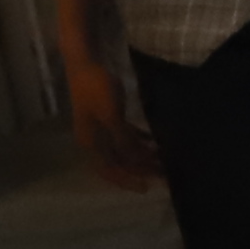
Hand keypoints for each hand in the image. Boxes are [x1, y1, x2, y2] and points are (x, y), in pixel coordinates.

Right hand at [62, 56, 162, 191]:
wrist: (85, 61)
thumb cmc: (97, 88)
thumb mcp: (112, 116)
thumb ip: (124, 140)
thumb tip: (138, 161)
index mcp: (90, 142)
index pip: (109, 169)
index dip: (127, 180)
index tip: (147, 188)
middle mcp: (94, 139)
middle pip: (118, 162)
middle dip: (140, 170)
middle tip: (164, 174)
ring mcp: (100, 128)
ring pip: (123, 150)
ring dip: (141, 156)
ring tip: (163, 160)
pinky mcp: (108, 116)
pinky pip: (125, 136)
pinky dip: (138, 141)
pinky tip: (154, 142)